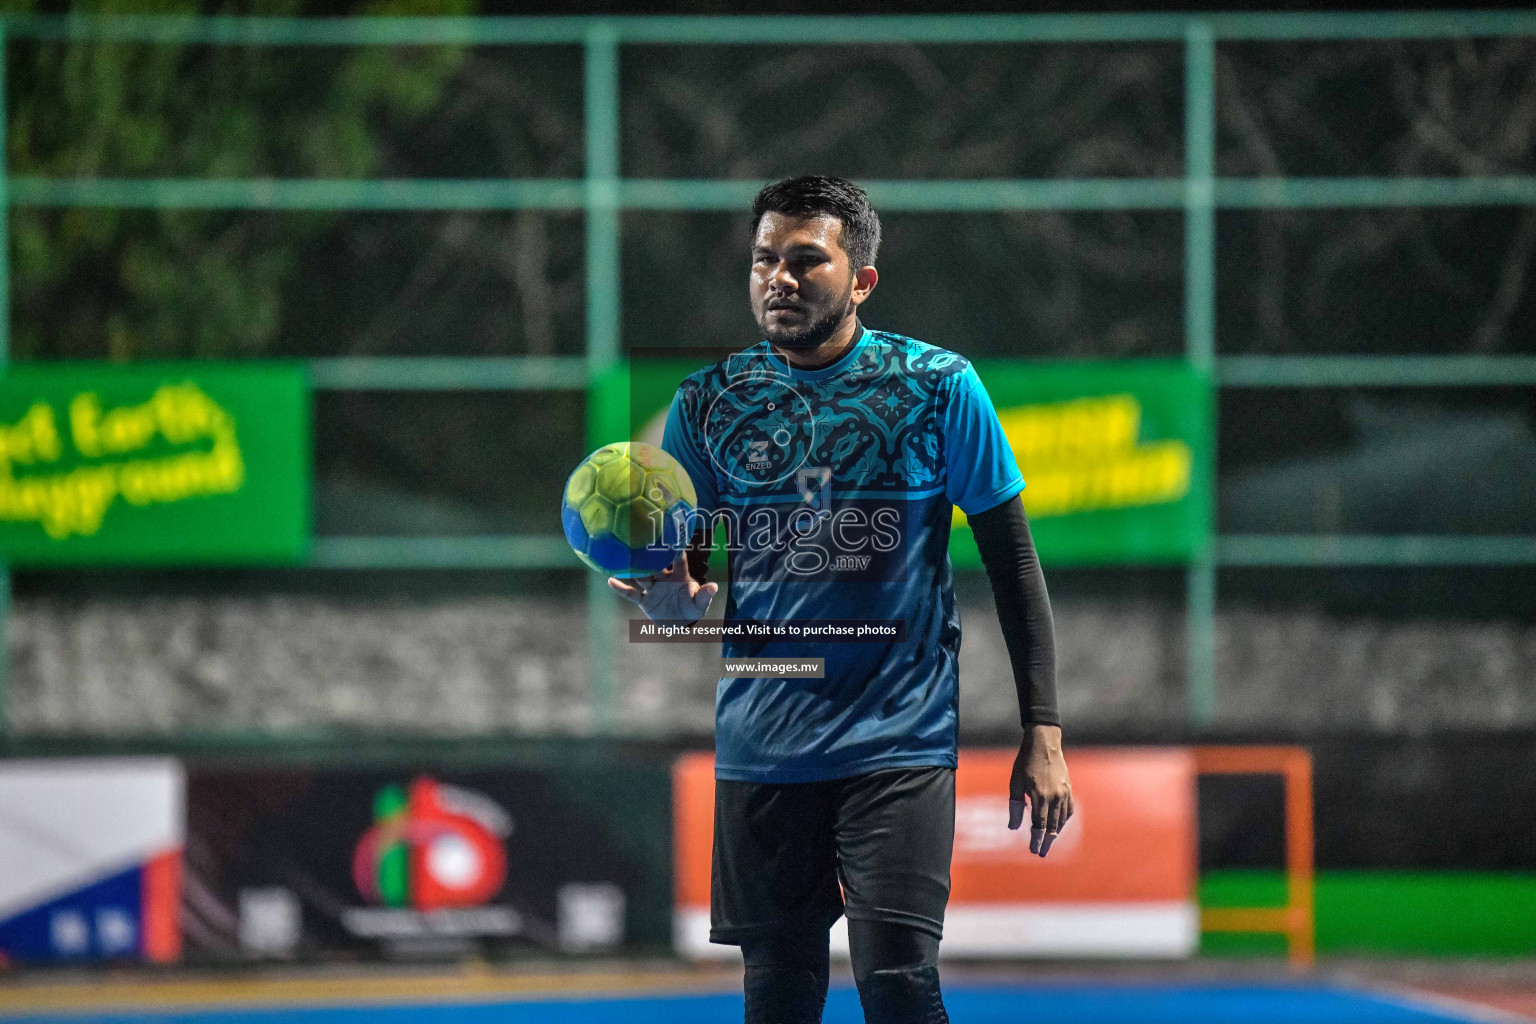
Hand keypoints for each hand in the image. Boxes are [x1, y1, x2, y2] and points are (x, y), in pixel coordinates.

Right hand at [607, 549, 717, 621]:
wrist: (681, 623)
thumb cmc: (692, 607)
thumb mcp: (700, 604)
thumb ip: (705, 596)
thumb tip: (714, 587)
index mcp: (680, 575)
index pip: (678, 560)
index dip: (675, 549)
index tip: (671, 537)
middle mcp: (664, 578)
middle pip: (655, 564)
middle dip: (649, 554)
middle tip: (640, 539)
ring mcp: (653, 588)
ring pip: (641, 576)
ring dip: (633, 569)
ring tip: (622, 556)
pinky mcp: (645, 600)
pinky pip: (631, 594)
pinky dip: (621, 588)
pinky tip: (610, 580)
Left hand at [1007, 724, 1072, 856]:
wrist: (1044, 743)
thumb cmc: (1025, 761)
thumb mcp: (1015, 782)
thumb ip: (1015, 806)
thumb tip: (1013, 827)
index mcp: (1040, 796)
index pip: (1039, 825)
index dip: (1036, 840)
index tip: (1034, 851)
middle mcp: (1054, 797)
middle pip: (1052, 826)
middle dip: (1046, 842)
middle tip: (1041, 853)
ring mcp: (1064, 793)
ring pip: (1062, 820)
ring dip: (1056, 833)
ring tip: (1048, 842)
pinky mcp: (1069, 789)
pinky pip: (1069, 810)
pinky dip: (1064, 821)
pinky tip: (1059, 826)